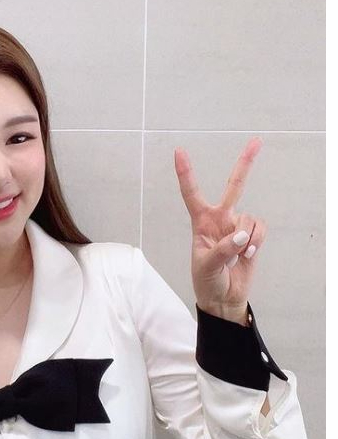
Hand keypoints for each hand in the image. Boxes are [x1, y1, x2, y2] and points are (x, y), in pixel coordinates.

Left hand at [173, 137, 265, 322]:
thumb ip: (222, 250)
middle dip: (245, 164)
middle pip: (234, 186)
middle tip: (257, 141)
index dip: (186, 173)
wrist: (223, 298)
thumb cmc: (207, 281)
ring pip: (249, 219)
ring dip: (247, 239)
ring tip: (237, 256)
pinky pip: (260, 229)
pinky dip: (256, 242)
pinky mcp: (252, 237)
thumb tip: (240, 237)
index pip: (191, 193)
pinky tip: (248, 255)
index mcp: (200, 222)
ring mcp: (237, 226)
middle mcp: (220, 219)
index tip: (179, 151)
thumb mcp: (206, 266)